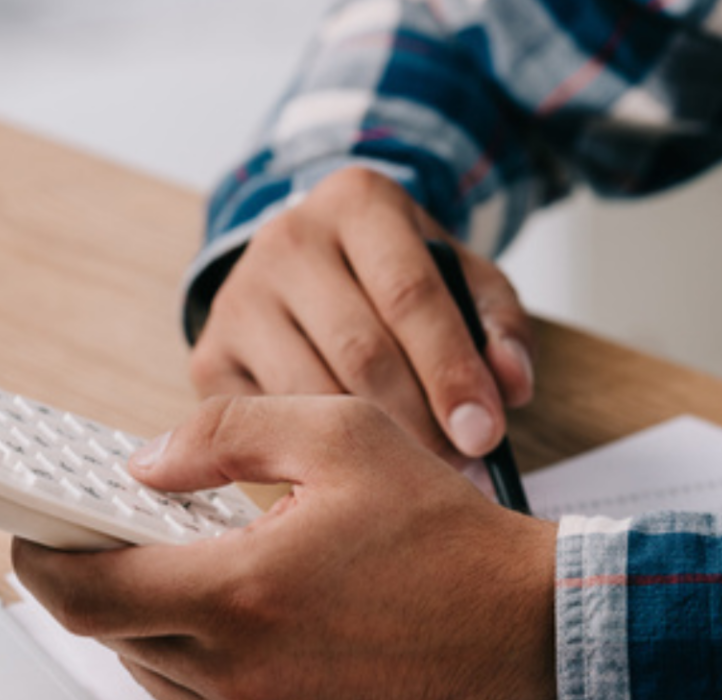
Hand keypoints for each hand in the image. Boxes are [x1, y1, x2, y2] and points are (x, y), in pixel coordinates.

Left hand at [12, 395, 558, 699]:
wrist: (529, 635)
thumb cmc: (444, 538)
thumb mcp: (339, 436)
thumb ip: (223, 435)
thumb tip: (143, 462)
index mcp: (240, 595)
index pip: (85, 594)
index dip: (41, 559)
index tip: (31, 529)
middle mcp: (238, 674)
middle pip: (108, 631)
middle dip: (97, 577)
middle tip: (113, 527)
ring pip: (149, 669)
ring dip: (145, 617)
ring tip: (187, 561)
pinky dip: (191, 655)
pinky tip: (232, 609)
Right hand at [190, 167, 533, 463]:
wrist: (306, 269)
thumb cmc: (394, 279)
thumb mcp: (461, 280)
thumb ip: (499, 327)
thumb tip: (510, 387)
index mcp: (358, 203)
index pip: (410, 294)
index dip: (451, 371)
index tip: (484, 433)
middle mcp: (287, 240)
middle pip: (360, 350)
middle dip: (416, 421)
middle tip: (456, 468)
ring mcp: (238, 298)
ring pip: (310, 393)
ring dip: (365, 448)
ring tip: (412, 474)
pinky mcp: (210, 356)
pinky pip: (268, 423)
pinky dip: (312, 455)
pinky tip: (347, 469)